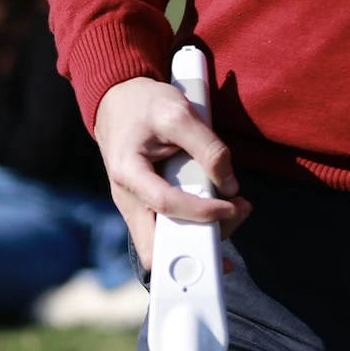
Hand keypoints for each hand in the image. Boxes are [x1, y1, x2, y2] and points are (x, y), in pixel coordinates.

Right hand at [94, 77, 246, 263]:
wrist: (116, 100)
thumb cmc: (143, 105)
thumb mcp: (178, 113)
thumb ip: (207, 147)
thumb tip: (229, 185)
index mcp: (128, 173)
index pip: (166, 205)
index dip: (203, 212)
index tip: (232, 205)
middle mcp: (127, 199)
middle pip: (157, 250)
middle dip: (198, 246)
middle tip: (231, 219)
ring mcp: (135, 207)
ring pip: (165, 246)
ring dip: (201, 236)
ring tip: (233, 209)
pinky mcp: (146, 207)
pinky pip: (169, 231)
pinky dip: (195, 226)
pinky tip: (219, 209)